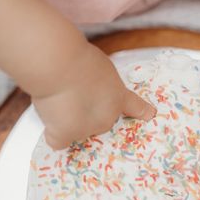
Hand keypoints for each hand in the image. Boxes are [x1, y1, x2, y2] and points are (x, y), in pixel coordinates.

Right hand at [32, 43, 155, 149]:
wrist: (60, 66)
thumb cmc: (78, 59)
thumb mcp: (100, 66)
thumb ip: (99, 81)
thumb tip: (85, 87)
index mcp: (118, 96)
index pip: (135, 107)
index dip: (142, 112)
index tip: (149, 114)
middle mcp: (107, 117)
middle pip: (98, 122)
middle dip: (86, 112)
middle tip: (71, 94)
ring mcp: (87, 129)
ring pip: (76, 131)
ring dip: (67, 121)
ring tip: (57, 99)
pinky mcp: (66, 135)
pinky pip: (58, 141)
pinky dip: (53, 133)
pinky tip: (50, 118)